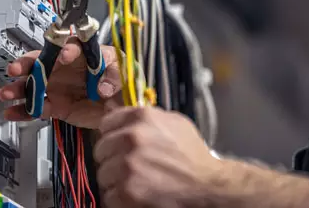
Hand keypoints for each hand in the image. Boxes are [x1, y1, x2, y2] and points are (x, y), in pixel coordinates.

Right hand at [0, 39, 122, 128]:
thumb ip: (114, 76)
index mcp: (83, 54)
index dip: (66, 49)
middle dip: (27, 64)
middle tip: (17, 68)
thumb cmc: (121, 80)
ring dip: (19, 88)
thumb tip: (103, 87)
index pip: (71, 46)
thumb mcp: (123, 72)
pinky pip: (37, 107)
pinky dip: (23, 111)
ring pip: (34, 85)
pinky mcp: (57, 106)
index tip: (64, 55)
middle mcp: (66, 68)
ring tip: (7, 92)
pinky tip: (12, 112)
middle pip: (42, 62)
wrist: (121, 106)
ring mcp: (59, 87)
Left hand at [94, 105, 221, 207]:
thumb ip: (147, 116)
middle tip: (130, 167)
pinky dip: (120, 199)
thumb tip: (119, 110)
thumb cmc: (192, 156)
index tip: (118, 144)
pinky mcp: (125, 191)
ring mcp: (127, 165)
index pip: (106, 123)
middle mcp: (132, 137)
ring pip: (102, 174)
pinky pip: (108, 196)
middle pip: (101, 149)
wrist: (207, 186)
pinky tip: (138, 194)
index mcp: (142, 117)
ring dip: (115, 180)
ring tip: (137, 182)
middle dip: (112, 159)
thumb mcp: (175, 123)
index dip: (112, 135)